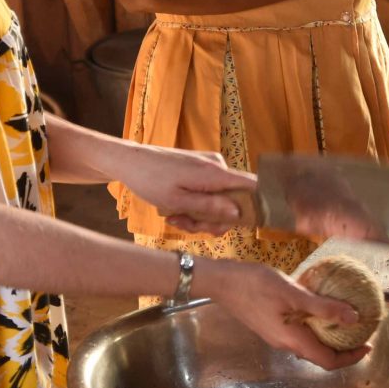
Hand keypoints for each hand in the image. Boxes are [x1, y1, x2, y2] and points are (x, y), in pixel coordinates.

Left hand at [110, 145, 249, 234]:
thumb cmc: (151, 181)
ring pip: (219, 199)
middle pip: (234, 200)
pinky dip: (196, 204)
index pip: (254, 186)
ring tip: (176, 218)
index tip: (246, 224)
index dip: (258, 205)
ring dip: (201, 215)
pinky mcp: (201, 167)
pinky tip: (177, 210)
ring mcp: (209, 165)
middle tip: (187, 226)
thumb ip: (209, 207)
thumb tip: (237, 213)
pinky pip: (209, 191)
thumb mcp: (178, 202)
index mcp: (215, 173)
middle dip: (213, 219)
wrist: (130, 161)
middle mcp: (217, 166)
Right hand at [201, 259, 368, 369]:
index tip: (368, 345)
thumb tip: (353, 317)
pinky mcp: (271, 325)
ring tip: (345, 318)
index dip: (351, 357)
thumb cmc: (253, 285)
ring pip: (310, 343)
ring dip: (330, 336)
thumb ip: (322, 306)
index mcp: (292, 340)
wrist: (221, 281)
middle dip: (344, 347)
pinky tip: (320, 306)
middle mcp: (285, 343)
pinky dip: (316, 325)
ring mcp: (276, 335)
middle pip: (320, 355)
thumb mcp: (293, 292)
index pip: (328, 361)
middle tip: (361, 331)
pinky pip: (300, 331)